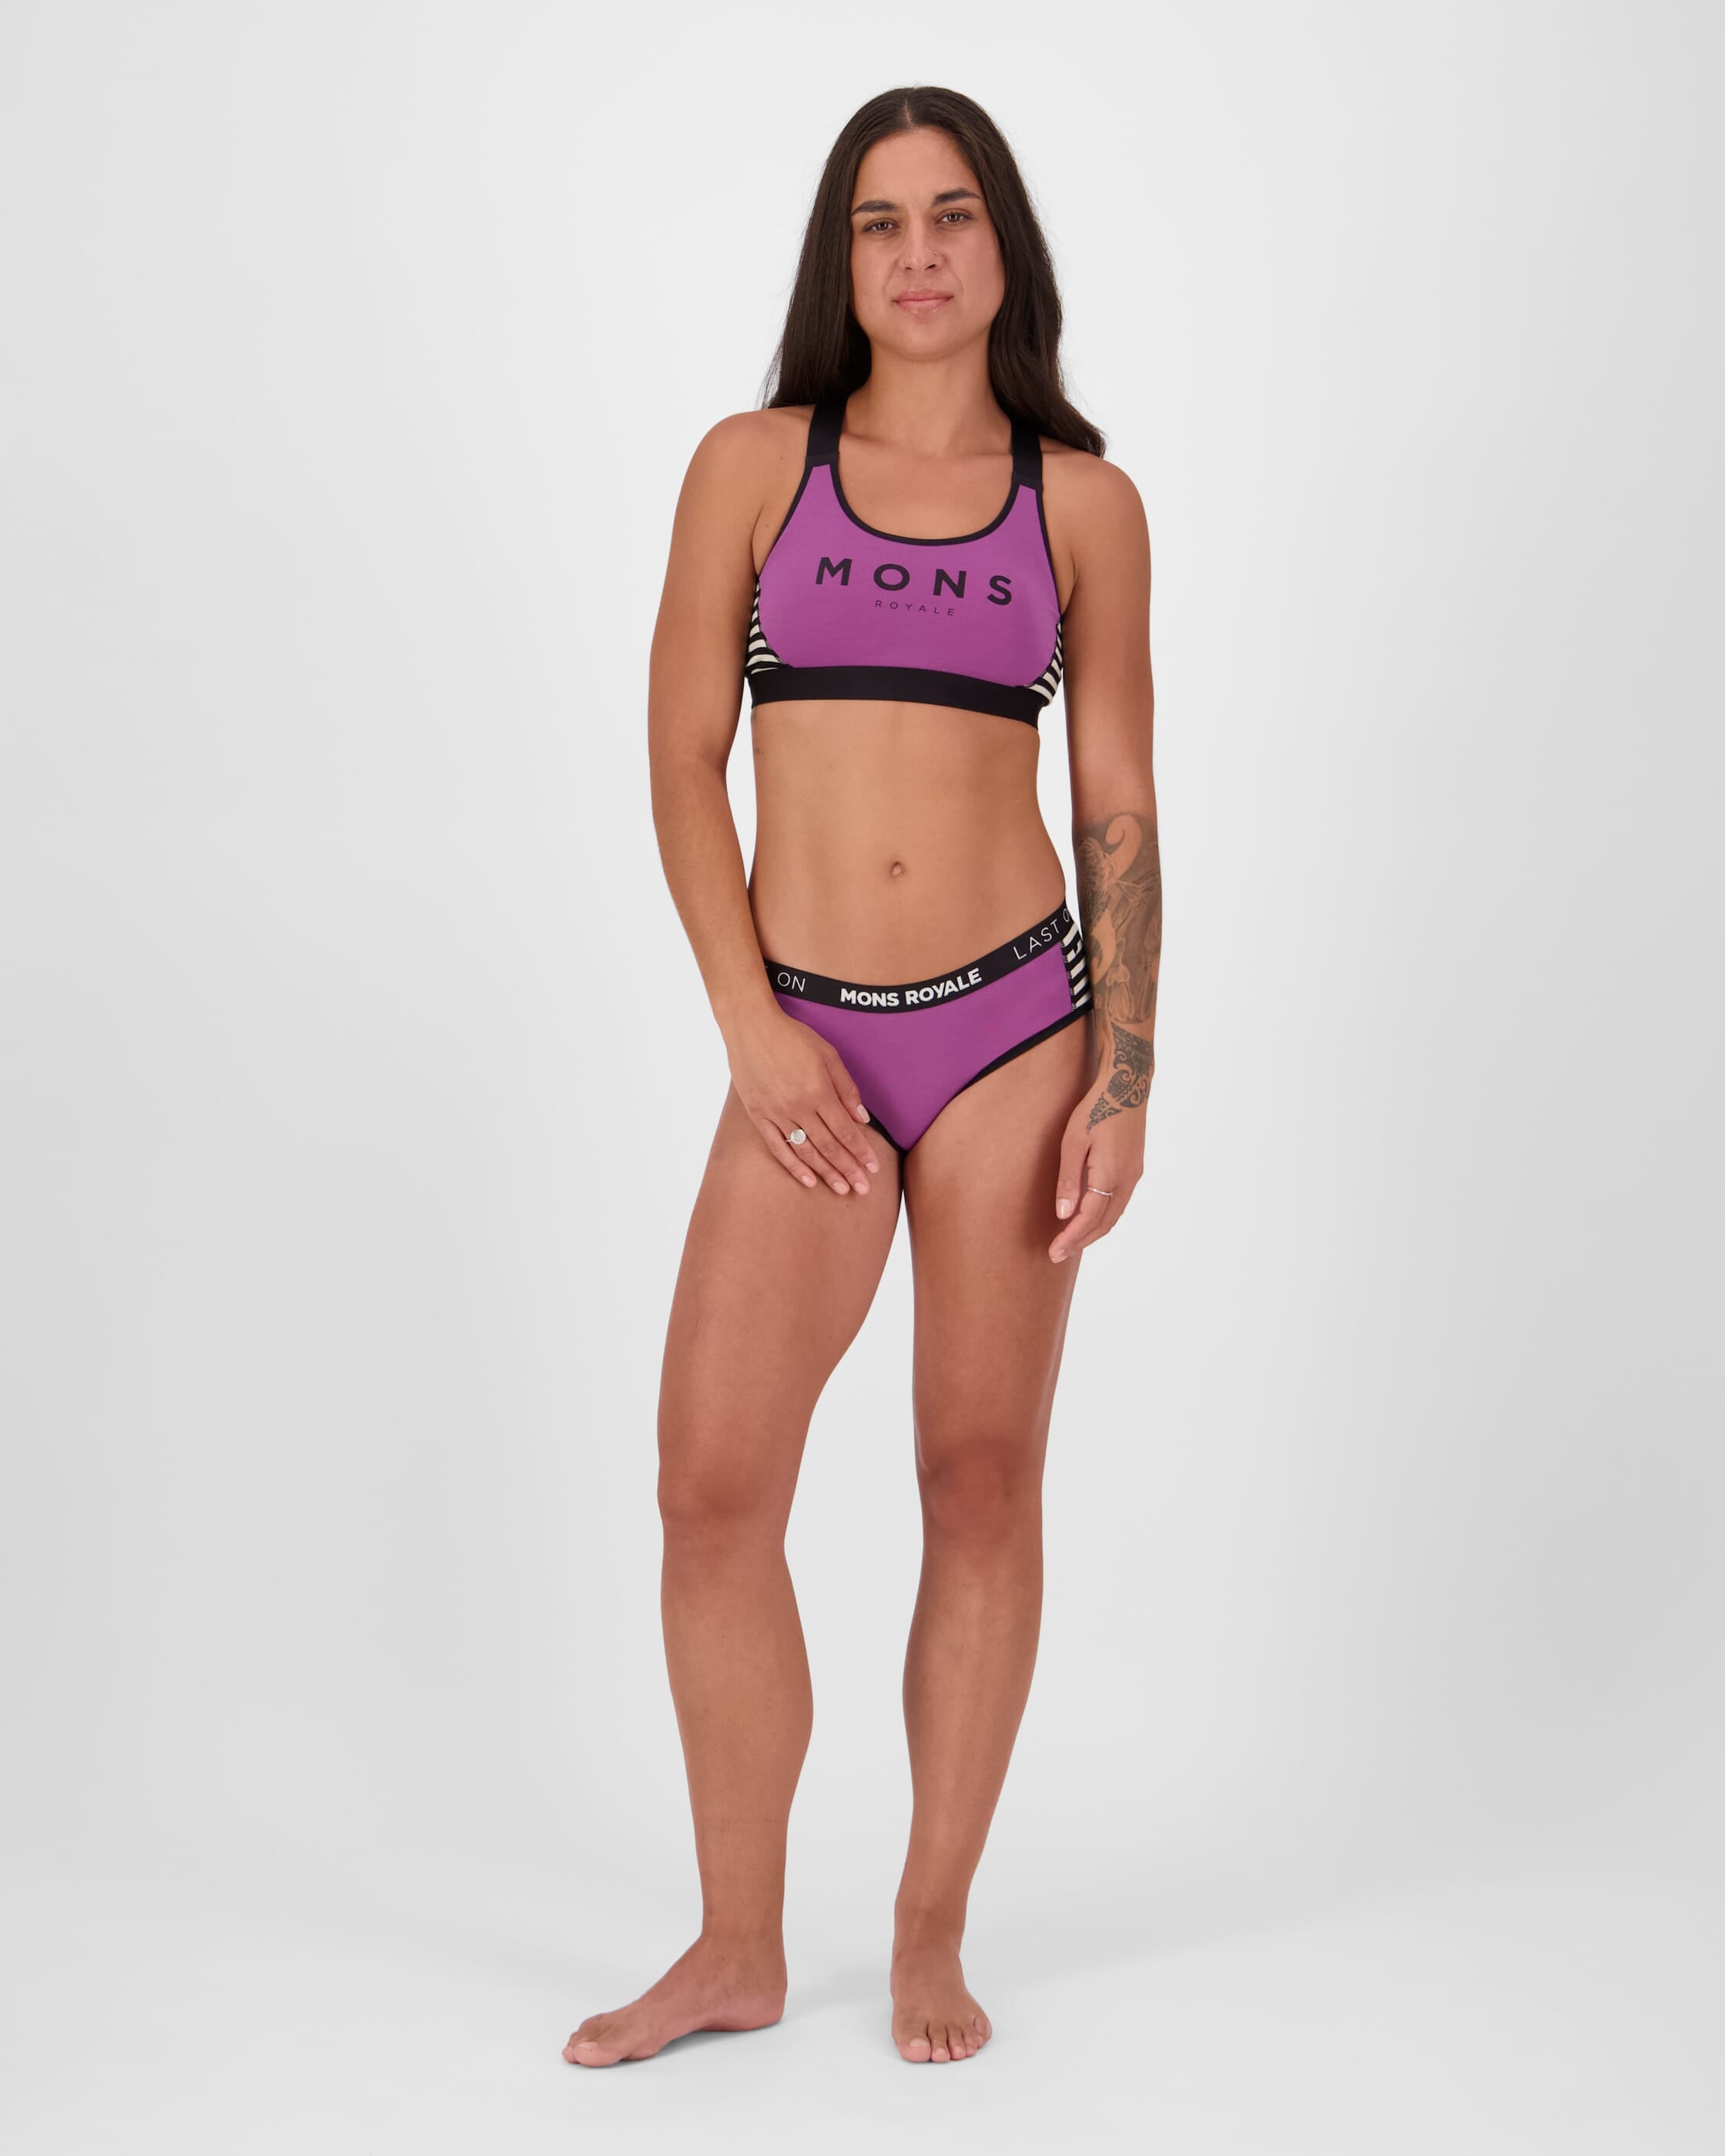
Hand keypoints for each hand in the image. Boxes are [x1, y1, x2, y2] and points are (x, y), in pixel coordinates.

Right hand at [725, 1006, 880, 1195]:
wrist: (751, 1026)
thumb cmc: (793, 1036)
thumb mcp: (828, 1054)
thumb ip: (846, 1088)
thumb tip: (862, 1119)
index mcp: (818, 1091)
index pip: (845, 1131)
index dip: (861, 1152)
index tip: (873, 1168)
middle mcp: (797, 1107)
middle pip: (829, 1146)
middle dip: (848, 1169)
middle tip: (863, 1189)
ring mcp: (776, 1113)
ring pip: (805, 1151)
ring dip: (826, 1172)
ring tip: (842, 1189)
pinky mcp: (758, 1115)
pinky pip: (777, 1147)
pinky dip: (793, 1166)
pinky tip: (808, 1180)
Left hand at [1049, 1078, 1145, 1261]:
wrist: (1127, 1085)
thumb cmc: (1096, 1109)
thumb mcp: (1073, 1142)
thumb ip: (1069, 1180)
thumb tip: (1064, 1215)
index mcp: (1110, 1175)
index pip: (1089, 1219)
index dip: (1071, 1239)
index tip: (1054, 1252)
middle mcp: (1127, 1179)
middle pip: (1104, 1223)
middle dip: (1081, 1242)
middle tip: (1059, 1254)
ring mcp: (1134, 1175)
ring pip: (1114, 1215)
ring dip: (1093, 1232)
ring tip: (1072, 1242)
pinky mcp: (1135, 1168)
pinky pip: (1119, 1202)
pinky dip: (1104, 1217)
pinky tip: (1090, 1218)